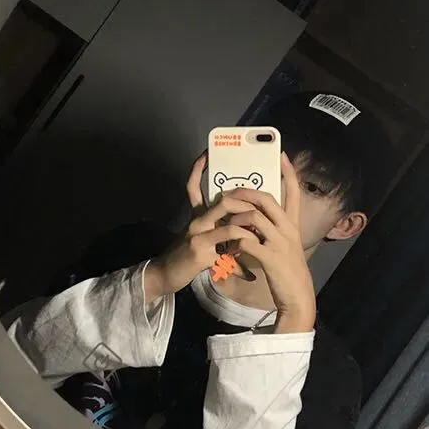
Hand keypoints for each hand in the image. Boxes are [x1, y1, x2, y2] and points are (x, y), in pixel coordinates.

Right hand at [145, 152, 257, 301]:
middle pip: (223, 202)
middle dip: (247, 203)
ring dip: (250, 229)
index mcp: (197, 215)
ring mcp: (198, 235)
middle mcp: (197, 221)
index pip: (194, 186)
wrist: (165, 274)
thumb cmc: (186, 257)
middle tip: (263, 205)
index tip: (206, 154)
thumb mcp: (202, 240)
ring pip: (230, 224)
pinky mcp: (200, 251)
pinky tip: (252, 266)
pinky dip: (243, 254)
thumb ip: (221, 234)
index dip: (198, 169)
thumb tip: (244, 232)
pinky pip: (228, 249)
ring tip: (262, 235)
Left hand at [227, 153, 315, 332]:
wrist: (297, 297)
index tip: (281, 155)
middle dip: (245, 193)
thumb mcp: (285, 245)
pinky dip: (235, 242)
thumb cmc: (288, 270)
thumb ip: (272, 229)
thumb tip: (253, 217)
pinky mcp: (271, 258)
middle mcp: (288, 229)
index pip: (292, 193)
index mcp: (292, 225)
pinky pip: (247, 241)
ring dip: (235, 218)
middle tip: (230, 193)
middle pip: (267, 200)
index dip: (288, 173)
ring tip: (226, 223)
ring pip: (253, 217)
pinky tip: (231, 248)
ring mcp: (280, 243)